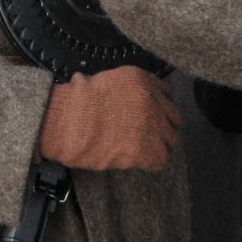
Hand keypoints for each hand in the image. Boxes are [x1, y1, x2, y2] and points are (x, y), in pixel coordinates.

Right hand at [37, 66, 181, 172]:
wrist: (67, 122)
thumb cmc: (75, 101)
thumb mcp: (101, 80)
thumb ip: (124, 89)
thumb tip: (127, 101)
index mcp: (141, 80)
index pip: (166, 93)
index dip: (159, 107)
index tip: (154, 115)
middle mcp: (153, 100)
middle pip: (173, 117)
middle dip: (162, 126)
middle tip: (148, 135)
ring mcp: (153, 125)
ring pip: (170, 140)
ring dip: (158, 145)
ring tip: (141, 150)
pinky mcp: (148, 149)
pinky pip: (161, 159)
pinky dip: (151, 161)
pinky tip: (138, 160)